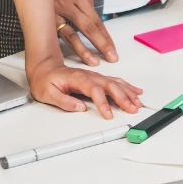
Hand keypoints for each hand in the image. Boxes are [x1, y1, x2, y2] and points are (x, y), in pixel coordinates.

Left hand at [26, 56, 142, 119]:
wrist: (44, 68)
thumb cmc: (45, 80)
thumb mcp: (47, 93)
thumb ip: (64, 101)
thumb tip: (79, 107)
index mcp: (78, 79)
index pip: (94, 90)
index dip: (103, 103)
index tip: (109, 115)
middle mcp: (89, 76)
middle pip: (110, 86)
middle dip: (123, 98)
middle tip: (132, 109)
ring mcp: (95, 77)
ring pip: (115, 83)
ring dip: (128, 93)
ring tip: (137, 103)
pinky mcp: (97, 79)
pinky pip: (115, 81)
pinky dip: (127, 86)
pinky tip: (135, 91)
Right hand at [52, 0, 117, 65]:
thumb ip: (85, 2)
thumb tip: (92, 17)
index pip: (97, 21)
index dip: (106, 37)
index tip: (113, 49)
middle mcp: (69, 5)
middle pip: (89, 28)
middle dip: (101, 45)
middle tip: (112, 57)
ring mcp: (54, 11)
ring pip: (71, 35)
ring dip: (83, 50)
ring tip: (93, 62)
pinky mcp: (42, 15)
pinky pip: (54, 32)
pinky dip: (62, 44)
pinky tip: (66, 56)